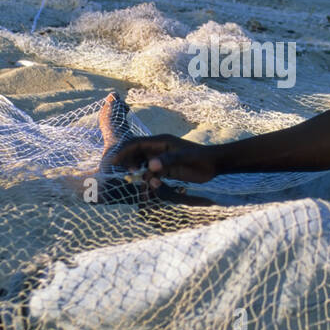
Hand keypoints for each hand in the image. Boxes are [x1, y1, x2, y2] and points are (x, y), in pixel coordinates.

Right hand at [103, 135, 218, 190]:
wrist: (214, 164)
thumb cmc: (201, 158)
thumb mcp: (185, 158)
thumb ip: (168, 160)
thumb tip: (150, 167)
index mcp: (161, 142)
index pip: (137, 144)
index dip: (124, 151)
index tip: (114, 161)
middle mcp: (159, 149)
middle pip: (137, 154)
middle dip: (130, 163)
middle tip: (128, 175)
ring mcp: (163, 159)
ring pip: (144, 165)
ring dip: (140, 174)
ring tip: (140, 183)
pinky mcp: (167, 169)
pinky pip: (153, 174)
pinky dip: (150, 180)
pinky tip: (153, 187)